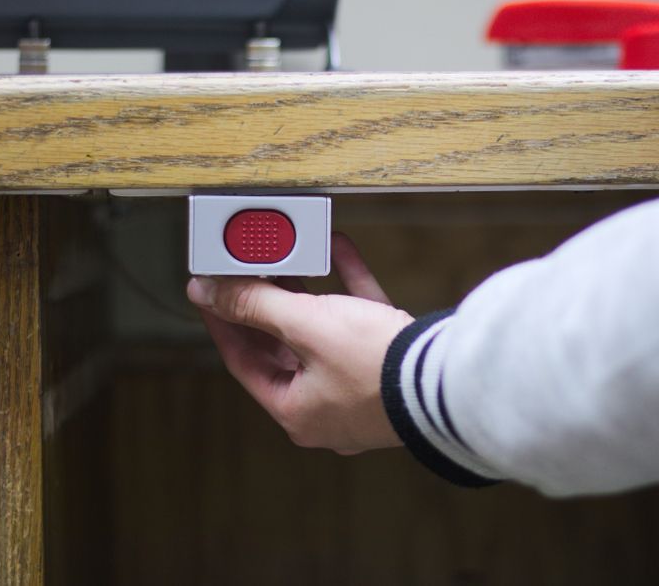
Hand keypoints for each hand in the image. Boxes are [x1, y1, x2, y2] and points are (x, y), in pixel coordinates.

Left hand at [186, 233, 413, 453]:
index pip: (244, 360)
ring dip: (307, 290)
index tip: (209, 290)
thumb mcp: (306, 326)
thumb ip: (255, 305)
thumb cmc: (376, 366)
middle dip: (267, 303)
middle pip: (283, 347)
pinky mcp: (392, 365)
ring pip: (322, 332)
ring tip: (288, 254)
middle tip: (246, 268)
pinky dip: (348, 287)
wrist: (451, 379)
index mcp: (297, 410)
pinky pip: (360, 320)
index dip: (224, 320)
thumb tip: (206, 292)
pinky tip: (340, 248)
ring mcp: (363, 388)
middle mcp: (328, 406)